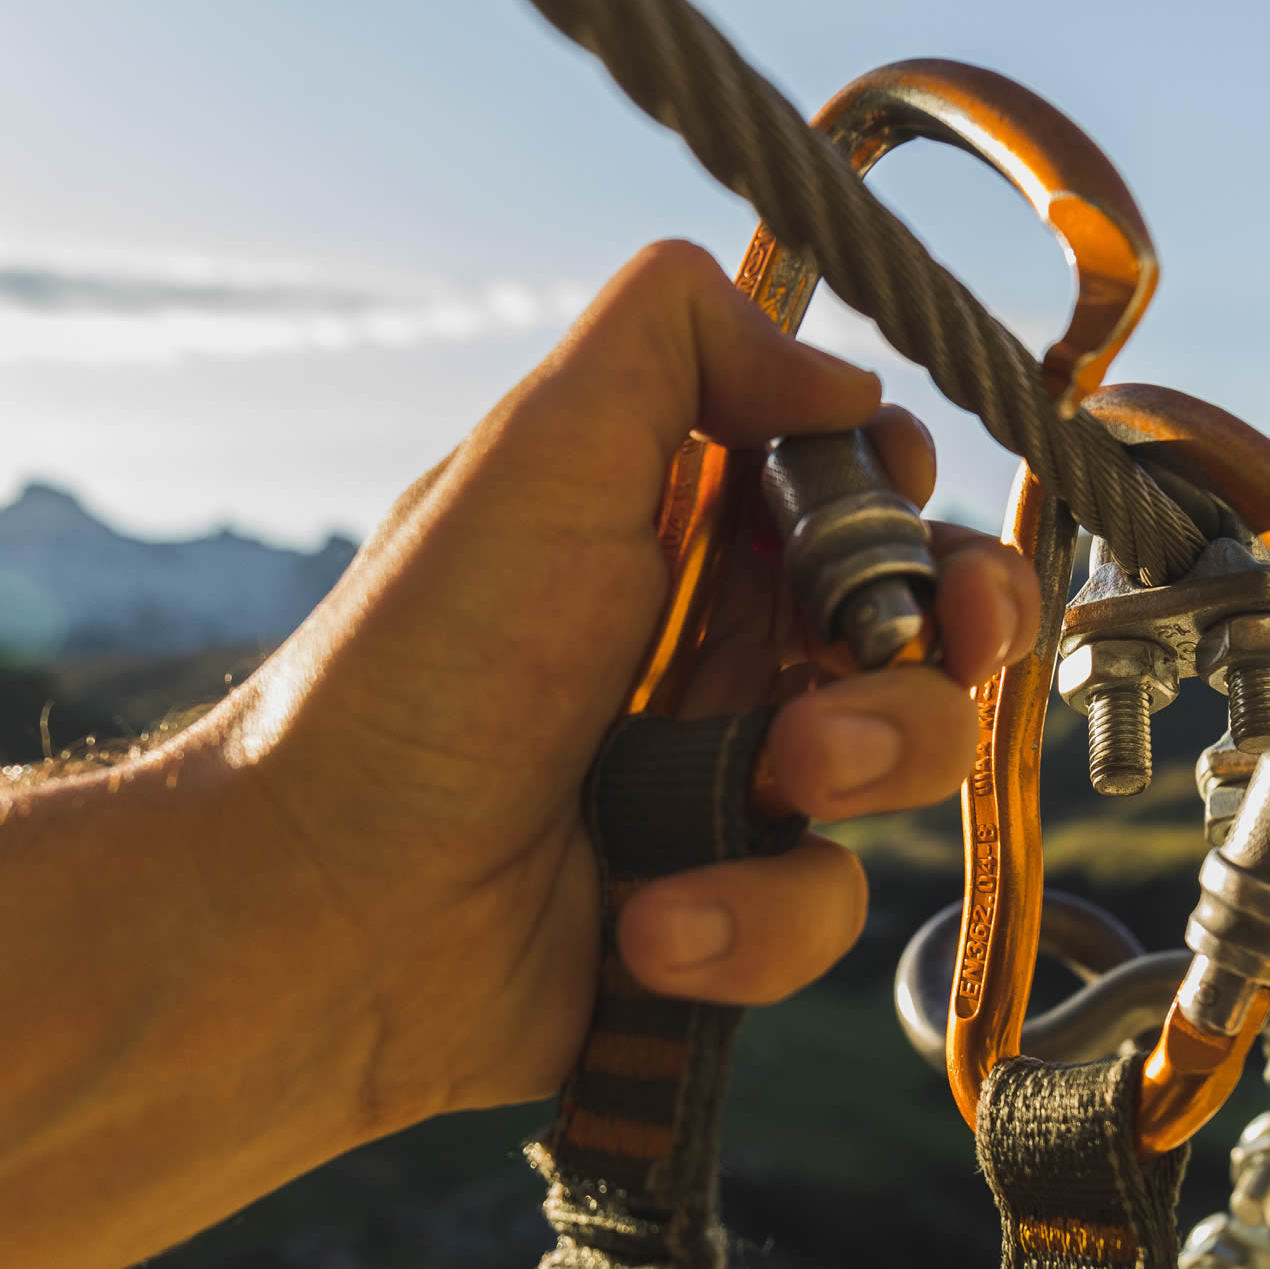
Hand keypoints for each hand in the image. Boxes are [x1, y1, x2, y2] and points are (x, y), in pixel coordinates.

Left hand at [209, 241, 1038, 1136]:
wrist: (319, 912)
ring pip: (905, 765)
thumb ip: (678, 343)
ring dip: (865, 761)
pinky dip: (749, 920)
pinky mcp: (725, 917)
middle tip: (935, 645)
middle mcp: (721, 653)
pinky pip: (820, 911)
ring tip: (773, 780)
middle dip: (950, 633)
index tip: (905, 509)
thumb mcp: (536, 458)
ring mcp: (730, 788)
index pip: (864, 498)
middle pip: (923, 625)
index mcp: (685, 537)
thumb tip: (846, 377)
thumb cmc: (417, 675)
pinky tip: (649, 925)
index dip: (913, 504)